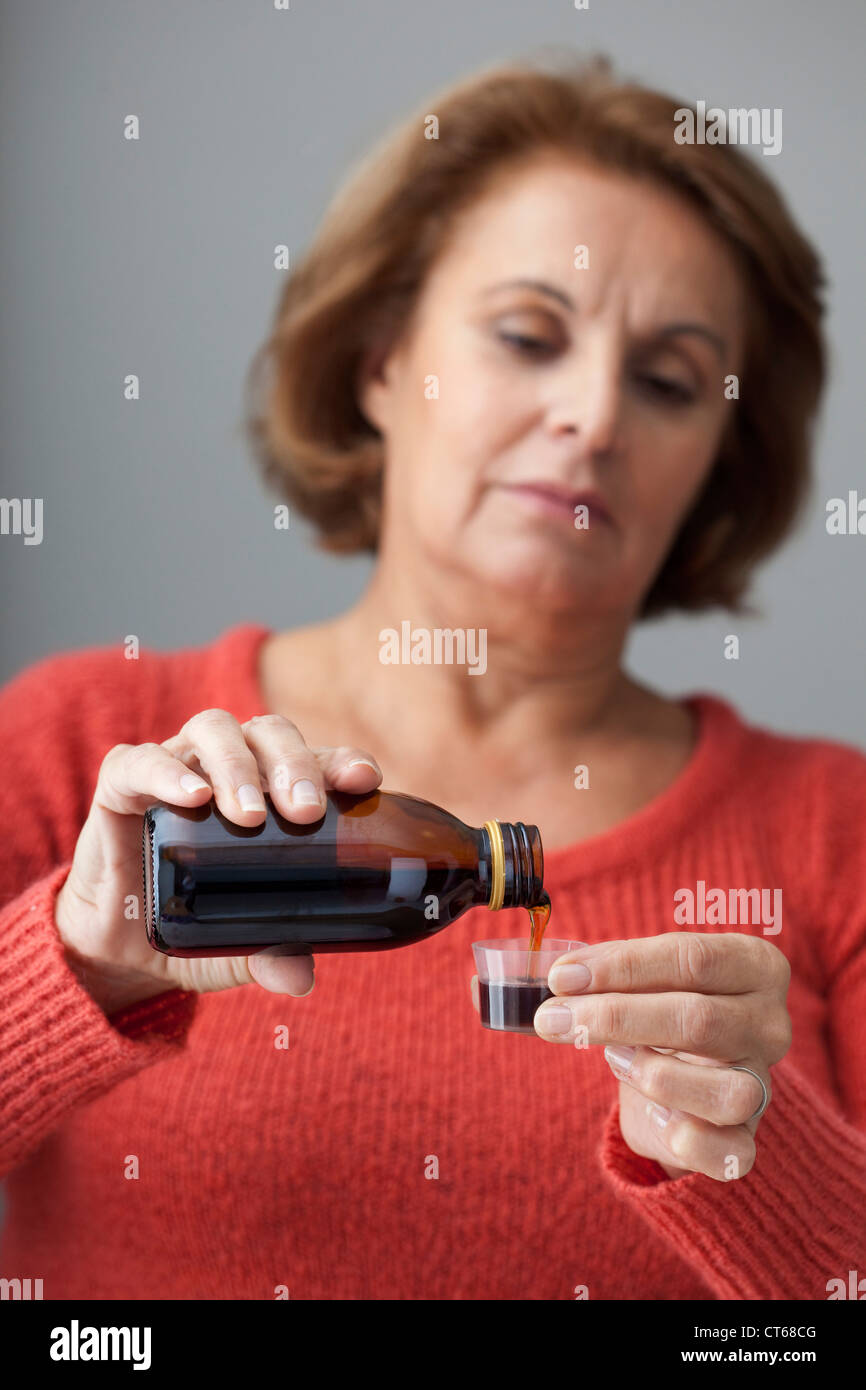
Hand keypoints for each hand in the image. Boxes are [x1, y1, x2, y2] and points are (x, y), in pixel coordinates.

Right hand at [55, 709, 382, 1011]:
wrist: (117, 946)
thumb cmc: (195, 924)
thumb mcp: (240, 946)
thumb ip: (272, 955)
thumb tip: (301, 979)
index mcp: (272, 792)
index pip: (318, 760)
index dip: (343, 761)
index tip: (362, 781)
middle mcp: (230, 768)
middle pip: (269, 734)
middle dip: (294, 765)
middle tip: (305, 813)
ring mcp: (177, 768)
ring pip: (214, 731)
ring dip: (238, 766)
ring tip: (251, 815)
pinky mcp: (122, 784)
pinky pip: (141, 761)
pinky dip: (168, 772)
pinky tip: (193, 797)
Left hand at [533, 933, 791, 1181]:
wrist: (677, 1079)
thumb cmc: (658, 1010)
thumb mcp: (641, 980)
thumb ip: (609, 974)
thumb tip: (561, 979)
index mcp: (755, 966)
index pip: (693, 959)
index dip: (623, 967)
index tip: (562, 977)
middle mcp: (771, 1026)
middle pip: (698, 1019)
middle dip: (615, 1017)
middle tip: (552, 1018)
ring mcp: (765, 1087)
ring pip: (724, 1090)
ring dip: (654, 1075)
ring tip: (614, 1060)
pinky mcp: (746, 1142)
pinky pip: (729, 1152)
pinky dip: (688, 1140)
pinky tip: (655, 1119)